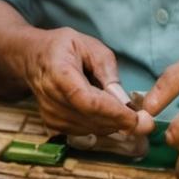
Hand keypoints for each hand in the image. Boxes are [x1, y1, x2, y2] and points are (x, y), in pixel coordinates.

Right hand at [18, 27, 149, 137]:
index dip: (115, 114)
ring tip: (126, 112)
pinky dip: (102, 126)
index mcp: (59, 73)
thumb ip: (107, 72)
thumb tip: (123, 101)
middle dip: (122, 123)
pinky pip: (85, 132)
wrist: (32, 57)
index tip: (141, 120)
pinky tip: (108, 114)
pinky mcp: (53, 124)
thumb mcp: (90, 46)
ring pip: (91, 129)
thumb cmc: (64, 47)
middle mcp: (51, 97)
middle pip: (91, 119)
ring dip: (113, 125)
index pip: (88, 101)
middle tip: (146, 122)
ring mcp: (50, 114)